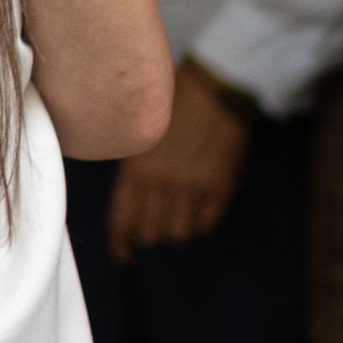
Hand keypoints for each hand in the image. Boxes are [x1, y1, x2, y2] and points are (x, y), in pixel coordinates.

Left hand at [106, 60, 247, 261]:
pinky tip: (196, 212)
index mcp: (136, 167)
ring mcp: (194, 187)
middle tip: (150, 229)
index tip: (122, 255)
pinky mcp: (221, 188)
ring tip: (174, 217)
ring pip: (178, 233)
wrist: (217, 87)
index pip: (122, 219)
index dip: (120, 242)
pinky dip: (198, 224)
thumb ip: (134, 168)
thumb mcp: (140, 133)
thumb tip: (130, 201)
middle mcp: (163, 182)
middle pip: (150, 232)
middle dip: (147, 234)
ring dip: (174, 230)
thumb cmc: (176, 103)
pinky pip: (205, 224)